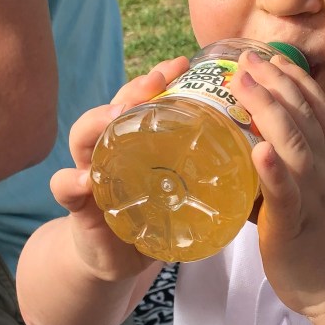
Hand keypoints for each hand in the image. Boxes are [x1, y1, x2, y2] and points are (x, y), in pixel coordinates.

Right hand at [54, 56, 189, 280]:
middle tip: (156, 80)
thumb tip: (259, 152)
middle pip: (113, 108)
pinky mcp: (78, 207)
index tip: (183, 63)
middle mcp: (109, 150)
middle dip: (132, 90)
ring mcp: (89, 174)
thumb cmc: (153, 219)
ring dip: (97, 122)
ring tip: (117, 116)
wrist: (117, 261)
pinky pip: (65, 188)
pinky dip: (71, 182)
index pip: (145, 101)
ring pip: (83, 137)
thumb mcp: (181, 193)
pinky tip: (85, 180)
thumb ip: (207, 174)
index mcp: (137, 143)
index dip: (159, 79)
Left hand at [229, 50, 324, 318]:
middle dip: (275, 83)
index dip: (294, 80)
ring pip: (295, 147)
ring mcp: (311, 199)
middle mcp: (321, 174)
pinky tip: (258, 151)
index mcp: (323, 166)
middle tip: (247, 57)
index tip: (270, 56)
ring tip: (245, 84)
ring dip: (270, 111)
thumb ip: (284, 175)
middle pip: (303, 118)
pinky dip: (273, 172)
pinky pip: (286, 196)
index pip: (315, 111)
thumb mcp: (308, 198)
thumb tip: (247, 156)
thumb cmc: (321, 245)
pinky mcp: (294, 228)